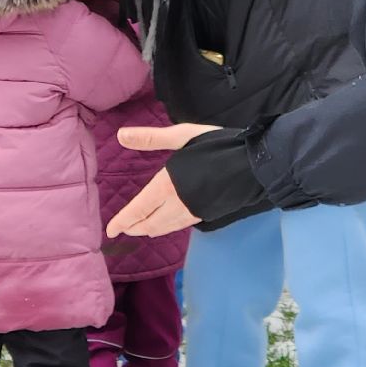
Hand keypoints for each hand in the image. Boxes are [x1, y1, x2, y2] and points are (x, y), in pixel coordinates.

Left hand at [106, 123, 220, 236]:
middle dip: (135, 227)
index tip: (111, 231)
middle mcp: (177, 204)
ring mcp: (192, 213)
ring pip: (165, 228)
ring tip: (141, 228)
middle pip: (150, 223)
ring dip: (150, 229)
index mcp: (167, 186)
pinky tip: (166, 223)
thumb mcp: (181, 136)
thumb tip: (120, 135)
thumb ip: (150, 138)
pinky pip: (178, 225)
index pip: (138, 209)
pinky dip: (166, 227)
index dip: (123, 221)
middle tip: (123, 228)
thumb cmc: (217, 146)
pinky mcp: (205, 215)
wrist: (255, 166)